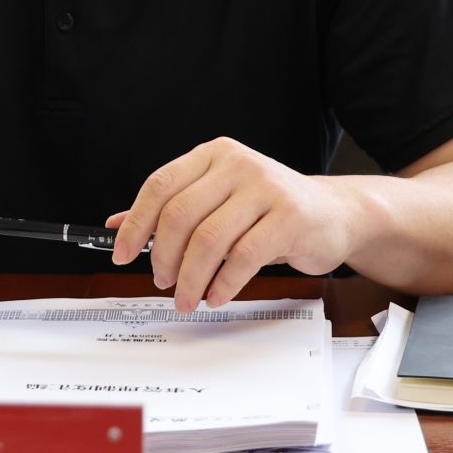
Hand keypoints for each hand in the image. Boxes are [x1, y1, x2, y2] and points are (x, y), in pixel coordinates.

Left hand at [106, 138, 355, 312]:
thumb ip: (172, 209)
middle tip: (163, 282)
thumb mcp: (219, 200)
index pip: (160, 185)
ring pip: (209, 239)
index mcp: (213, 155)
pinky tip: (217, 295)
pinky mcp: (290, 217)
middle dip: (164, 257)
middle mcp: (238, 164)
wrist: (335, 213)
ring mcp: (266, 188)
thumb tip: (117, 225)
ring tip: (188, 297)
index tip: (123, 255)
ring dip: (191, 278)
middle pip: (180, 215)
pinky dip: (223, 283)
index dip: (136, 223)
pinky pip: (244, 257)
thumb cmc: (270, 210)